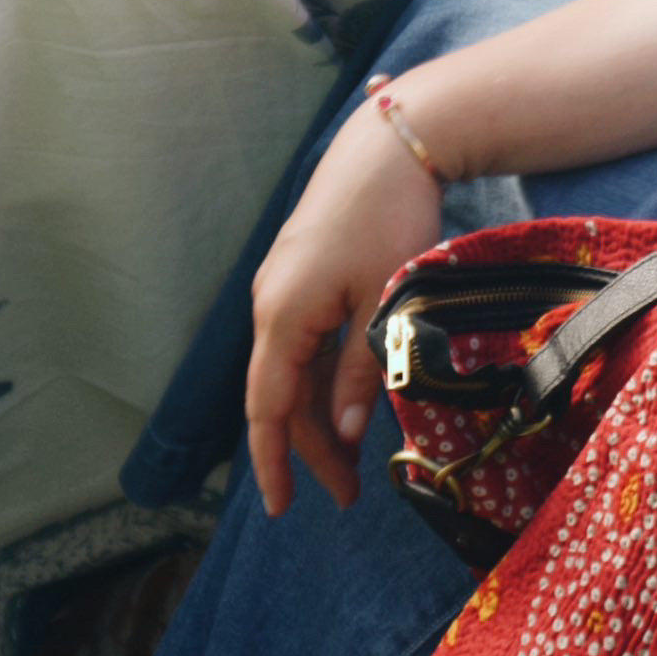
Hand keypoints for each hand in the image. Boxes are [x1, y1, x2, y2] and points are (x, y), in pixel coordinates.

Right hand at [247, 100, 442, 516]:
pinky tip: (350, 406)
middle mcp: (271, 307)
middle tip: (346, 494)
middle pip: (279, 397)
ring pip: (292, 373)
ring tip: (355, 460)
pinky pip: (303, 346)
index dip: (274, 463)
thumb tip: (347, 432)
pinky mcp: (302, 278)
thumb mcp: (384, 305)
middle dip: (310, 450)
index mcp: (282, 317)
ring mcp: (284, 291)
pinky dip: (322, 383)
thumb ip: (361, 372)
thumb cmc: (390, 219)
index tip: (282, 510)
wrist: (389, 146)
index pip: (267, 409)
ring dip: (319, 418)